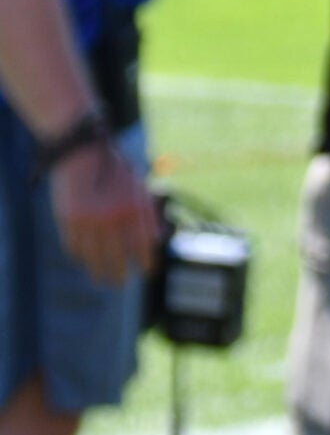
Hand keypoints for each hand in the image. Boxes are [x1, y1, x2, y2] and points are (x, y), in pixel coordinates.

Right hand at [49, 137, 158, 285]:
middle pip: (117, 259)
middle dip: (120, 276)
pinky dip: (80, 257)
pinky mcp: (67, 221)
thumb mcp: (138, 187)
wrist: (81, 151)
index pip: (144, 246)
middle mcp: (112, 217)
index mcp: (134, 207)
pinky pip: (74, 248)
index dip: (146, 264)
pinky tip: (85, 261)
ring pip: (94, 258)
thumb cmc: (114, 168)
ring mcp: (88, 221)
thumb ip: (148, 213)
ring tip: (103, 279)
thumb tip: (157, 240)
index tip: (147, 273)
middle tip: (120, 283)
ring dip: (98, 272)